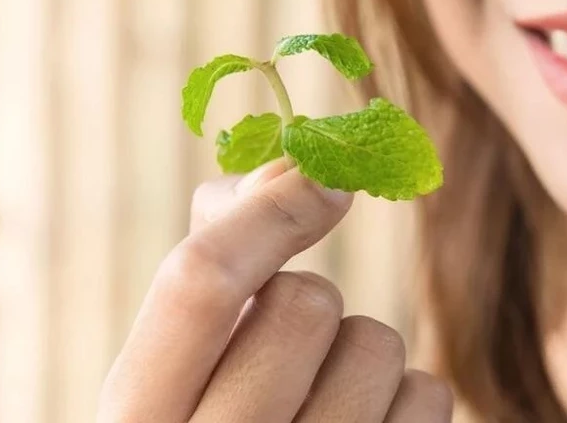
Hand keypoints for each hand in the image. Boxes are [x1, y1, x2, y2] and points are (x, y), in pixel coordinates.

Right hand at [97, 158, 452, 421]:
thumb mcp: (179, 366)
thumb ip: (213, 268)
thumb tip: (278, 168)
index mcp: (138, 414)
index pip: (199, 282)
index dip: (268, 210)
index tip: (322, 179)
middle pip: (304, 304)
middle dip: (308, 304)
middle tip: (291, 348)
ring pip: (375, 343)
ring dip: (359, 352)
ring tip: (325, 396)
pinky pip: (427, 394)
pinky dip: (404, 398)